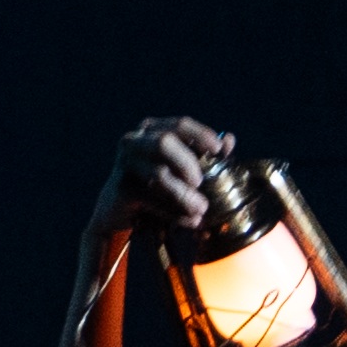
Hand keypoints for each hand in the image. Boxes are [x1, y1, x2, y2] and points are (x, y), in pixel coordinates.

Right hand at [94, 114, 234, 257]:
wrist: (117, 209)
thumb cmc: (153, 184)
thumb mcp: (178, 167)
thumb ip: (204, 153)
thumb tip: (230, 139)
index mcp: (150, 130)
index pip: (180, 125)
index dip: (201, 135)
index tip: (219, 150)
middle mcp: (134, 141)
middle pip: (164, 143)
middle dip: (188, 163)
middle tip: (201, 181)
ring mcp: (125, 163)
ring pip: (159, 174)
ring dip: (184, 194)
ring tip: (201, 208)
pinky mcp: (121, 187)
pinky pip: (151, 198)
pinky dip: (174, 211)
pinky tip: (190, 221)